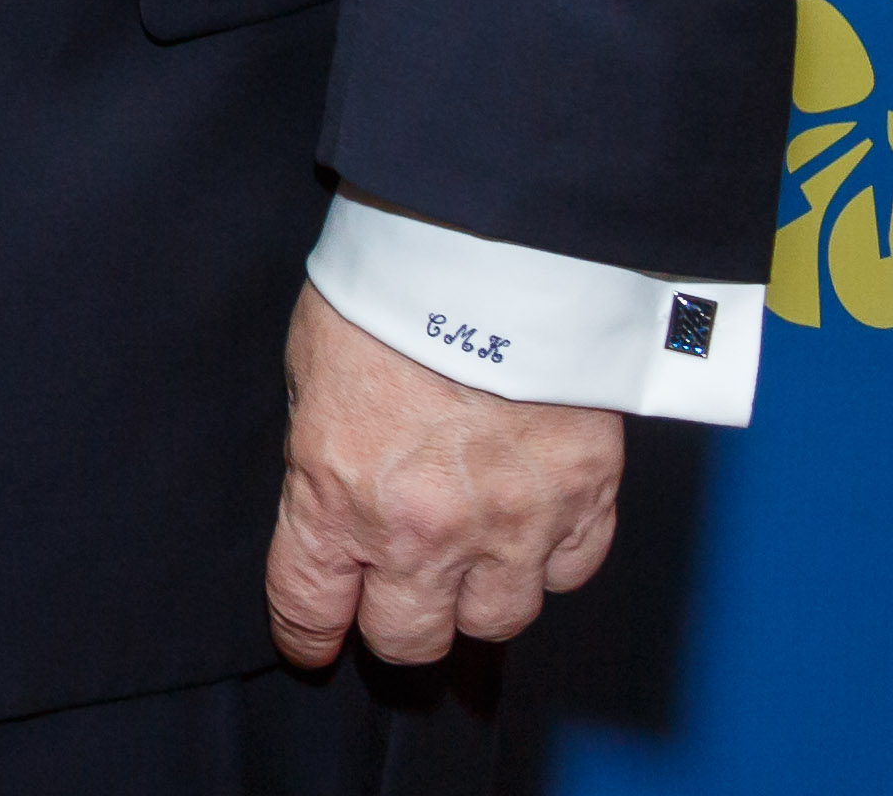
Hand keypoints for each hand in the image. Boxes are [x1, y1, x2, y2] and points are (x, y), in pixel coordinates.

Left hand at [267, 282, 622, 667]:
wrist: (489, 251)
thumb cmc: (389, 295)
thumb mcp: (313, 374)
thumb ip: (325, 452)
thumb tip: (335, 495)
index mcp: (337, 496)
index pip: (311, 605)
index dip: (308, 634)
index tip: (313, 641)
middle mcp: (424, 532)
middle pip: (410, 639)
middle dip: (395, 624)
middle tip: (395, 600)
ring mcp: (512, 525)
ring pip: (497, 621)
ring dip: (476, 599)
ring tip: (468, 563)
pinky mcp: (584, 502)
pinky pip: (569, 572)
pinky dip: (549, 561)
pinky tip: (530, 529)